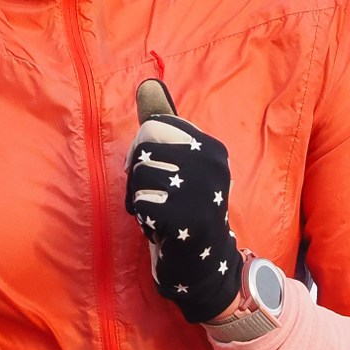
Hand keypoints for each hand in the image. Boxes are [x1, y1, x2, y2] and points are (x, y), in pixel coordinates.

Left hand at [126, 81, 240, 324]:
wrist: (202, 265)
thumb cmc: (184, 210)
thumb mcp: (180, 165)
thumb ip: (163, 125)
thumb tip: (148, 84)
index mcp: (211, 148)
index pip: (155, 126)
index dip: (144, 151)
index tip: (157, 173)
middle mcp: (212, 164)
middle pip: (144, 149)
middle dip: (139, 177)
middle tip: (156, 198)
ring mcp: (201, 190)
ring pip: (138, 176)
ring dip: (139, 200)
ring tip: (159, 213)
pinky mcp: (185, 216)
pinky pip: (140, 203)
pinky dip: (142, 219)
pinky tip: (161, 228)